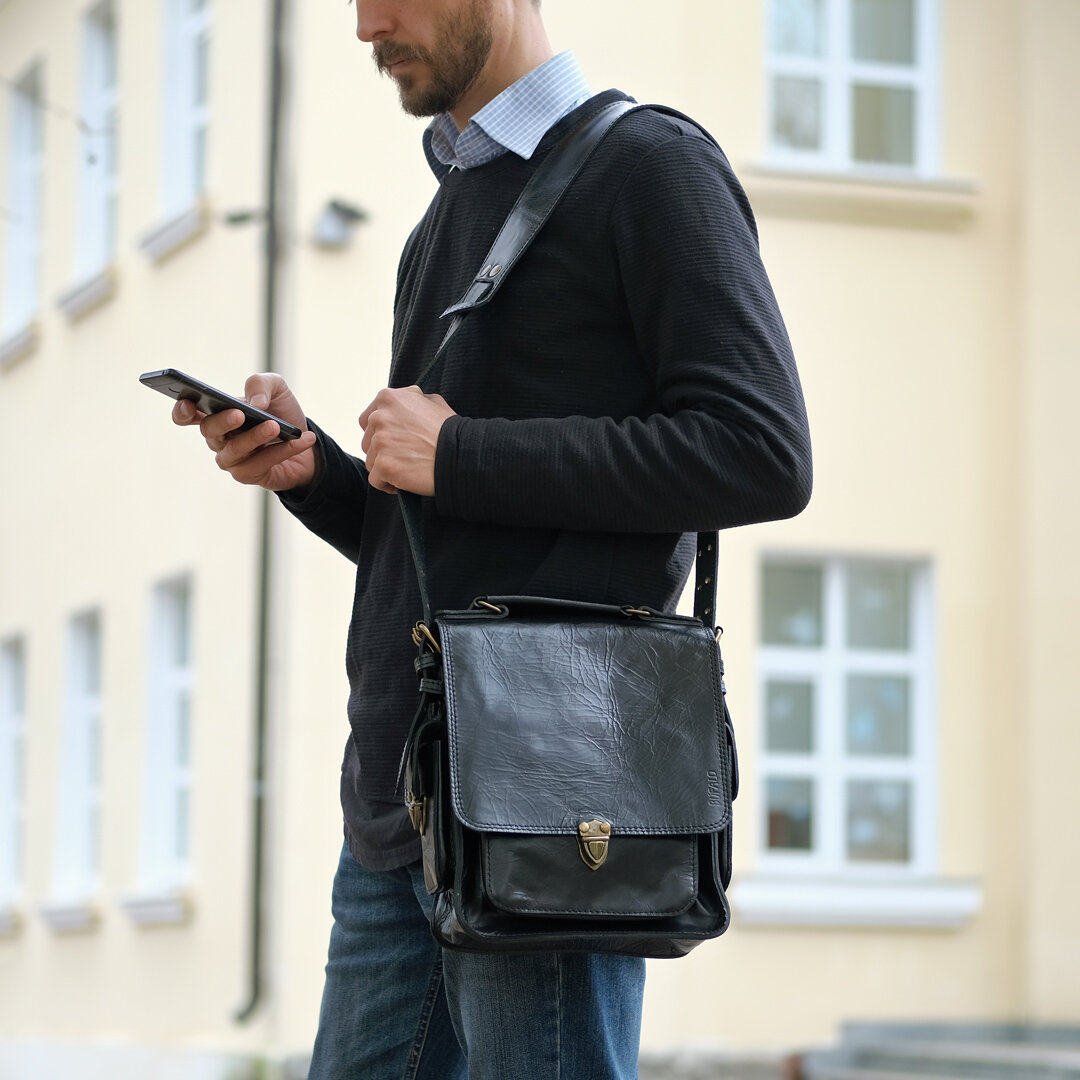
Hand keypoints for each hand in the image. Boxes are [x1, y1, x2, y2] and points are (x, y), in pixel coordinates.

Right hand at [172, 373, 318, 491]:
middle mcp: (218, 438)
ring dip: (256, 437)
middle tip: (240, 414)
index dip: (182, 410)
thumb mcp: (276, 389)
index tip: (189, 403)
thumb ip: (261, 384)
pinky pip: (261, 464)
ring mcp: (231, 458)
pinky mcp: (248, 475)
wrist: (307, 442)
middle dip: (223, 421)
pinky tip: (300, 439)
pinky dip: (283, 450)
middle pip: (209, 430)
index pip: (186, 414)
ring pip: (235, 450)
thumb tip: (256, 403)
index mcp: (216, 413)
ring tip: (275, 426)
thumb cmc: (282, 413)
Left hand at [358, 386, 455, 494]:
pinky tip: (406, 482)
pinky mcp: (383, 465)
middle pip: (368, 442)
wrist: (461, 455)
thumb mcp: (433, 402)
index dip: (381, 434)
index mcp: (389, 398)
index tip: (396, 442)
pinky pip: (376, 480)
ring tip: (409, 469)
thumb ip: (411, 400)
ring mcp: (380, 442)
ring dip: (386, 468)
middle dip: (384, 452)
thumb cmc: (451, 431)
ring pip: (371, 462)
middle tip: (407, 457)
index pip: (367, 420)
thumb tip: (404, 400)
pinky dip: (388, 485)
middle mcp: (379, 417)